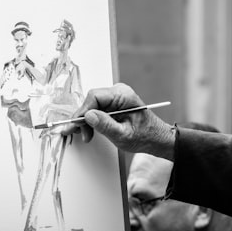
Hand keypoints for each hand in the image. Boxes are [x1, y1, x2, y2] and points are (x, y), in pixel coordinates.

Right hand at [58, 83, 174, 159]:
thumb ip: (105, 125)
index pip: (95, 96)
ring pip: (92, 105)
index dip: (82, 111)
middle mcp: (118, 92)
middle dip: (83, 118)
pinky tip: (89, 130)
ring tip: (86, 135)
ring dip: (86, 121)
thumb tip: (88, 116)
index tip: (75, 125)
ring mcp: (115, 97)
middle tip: (79, 133)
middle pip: (91, 100)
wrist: (155, 139)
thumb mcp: (123, 135)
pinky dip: (92, 120)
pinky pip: (97, 108)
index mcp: (123, 95)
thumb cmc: (144, 136)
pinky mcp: (113, 104)